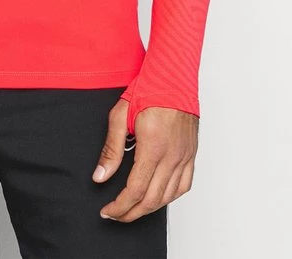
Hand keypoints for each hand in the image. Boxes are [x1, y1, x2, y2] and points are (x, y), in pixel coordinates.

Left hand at [92, 97, 197, 222]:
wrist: (173, 76)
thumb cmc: (147, 90)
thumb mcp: (120, 116)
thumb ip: (111, 149)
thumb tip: (100, 176)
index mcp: (153, 147)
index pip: (135, 190)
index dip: (120, 206)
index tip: (107, 211)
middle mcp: (172, 156)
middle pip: (151, 199)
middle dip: (131, 213)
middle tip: (115, 215)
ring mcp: (184, 156)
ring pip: (169, 196)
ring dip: (149, 209)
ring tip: (132, 210)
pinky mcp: (191, 153)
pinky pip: (184, 186)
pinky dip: (170, 197)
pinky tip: (158, 198)